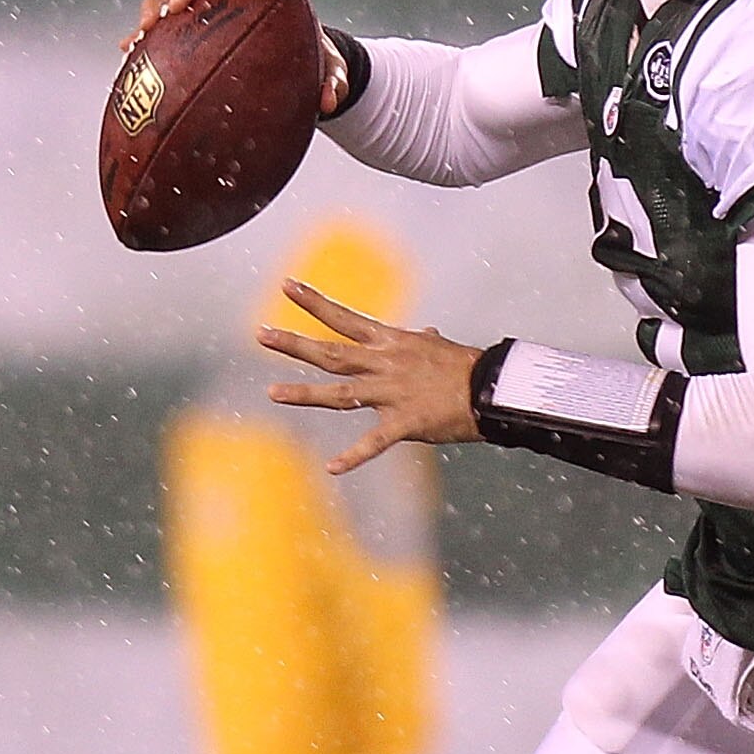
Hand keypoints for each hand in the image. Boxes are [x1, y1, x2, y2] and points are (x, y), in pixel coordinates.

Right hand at [127, 0, 350, 117]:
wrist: (287, 65)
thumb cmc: (308, 60)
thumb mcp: (326, 71)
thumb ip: (333, 81)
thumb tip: (331, 103)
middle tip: (179, 5)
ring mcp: (207, 10)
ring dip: (157, 8)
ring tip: (143, 30)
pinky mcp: (188, 30)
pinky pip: (162, 30)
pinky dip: (144, 38)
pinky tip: (127, 54)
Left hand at [260, 280, 482, 472]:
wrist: (492, 389)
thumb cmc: (466, 367)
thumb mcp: (439, 347)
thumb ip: (422, 341)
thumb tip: (425, 331)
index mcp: (391, 342)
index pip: (345, 318)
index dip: (314, 302)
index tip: (286, 286)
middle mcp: (385, 364)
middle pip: (332, 352)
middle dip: (295, 344)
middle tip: (261, 334)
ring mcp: (392, 393)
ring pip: (341, 393)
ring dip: (305, 394)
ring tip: (272, 392)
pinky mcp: (406, 422)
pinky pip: (375, 442)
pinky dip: (354, 456)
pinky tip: (333, 467)